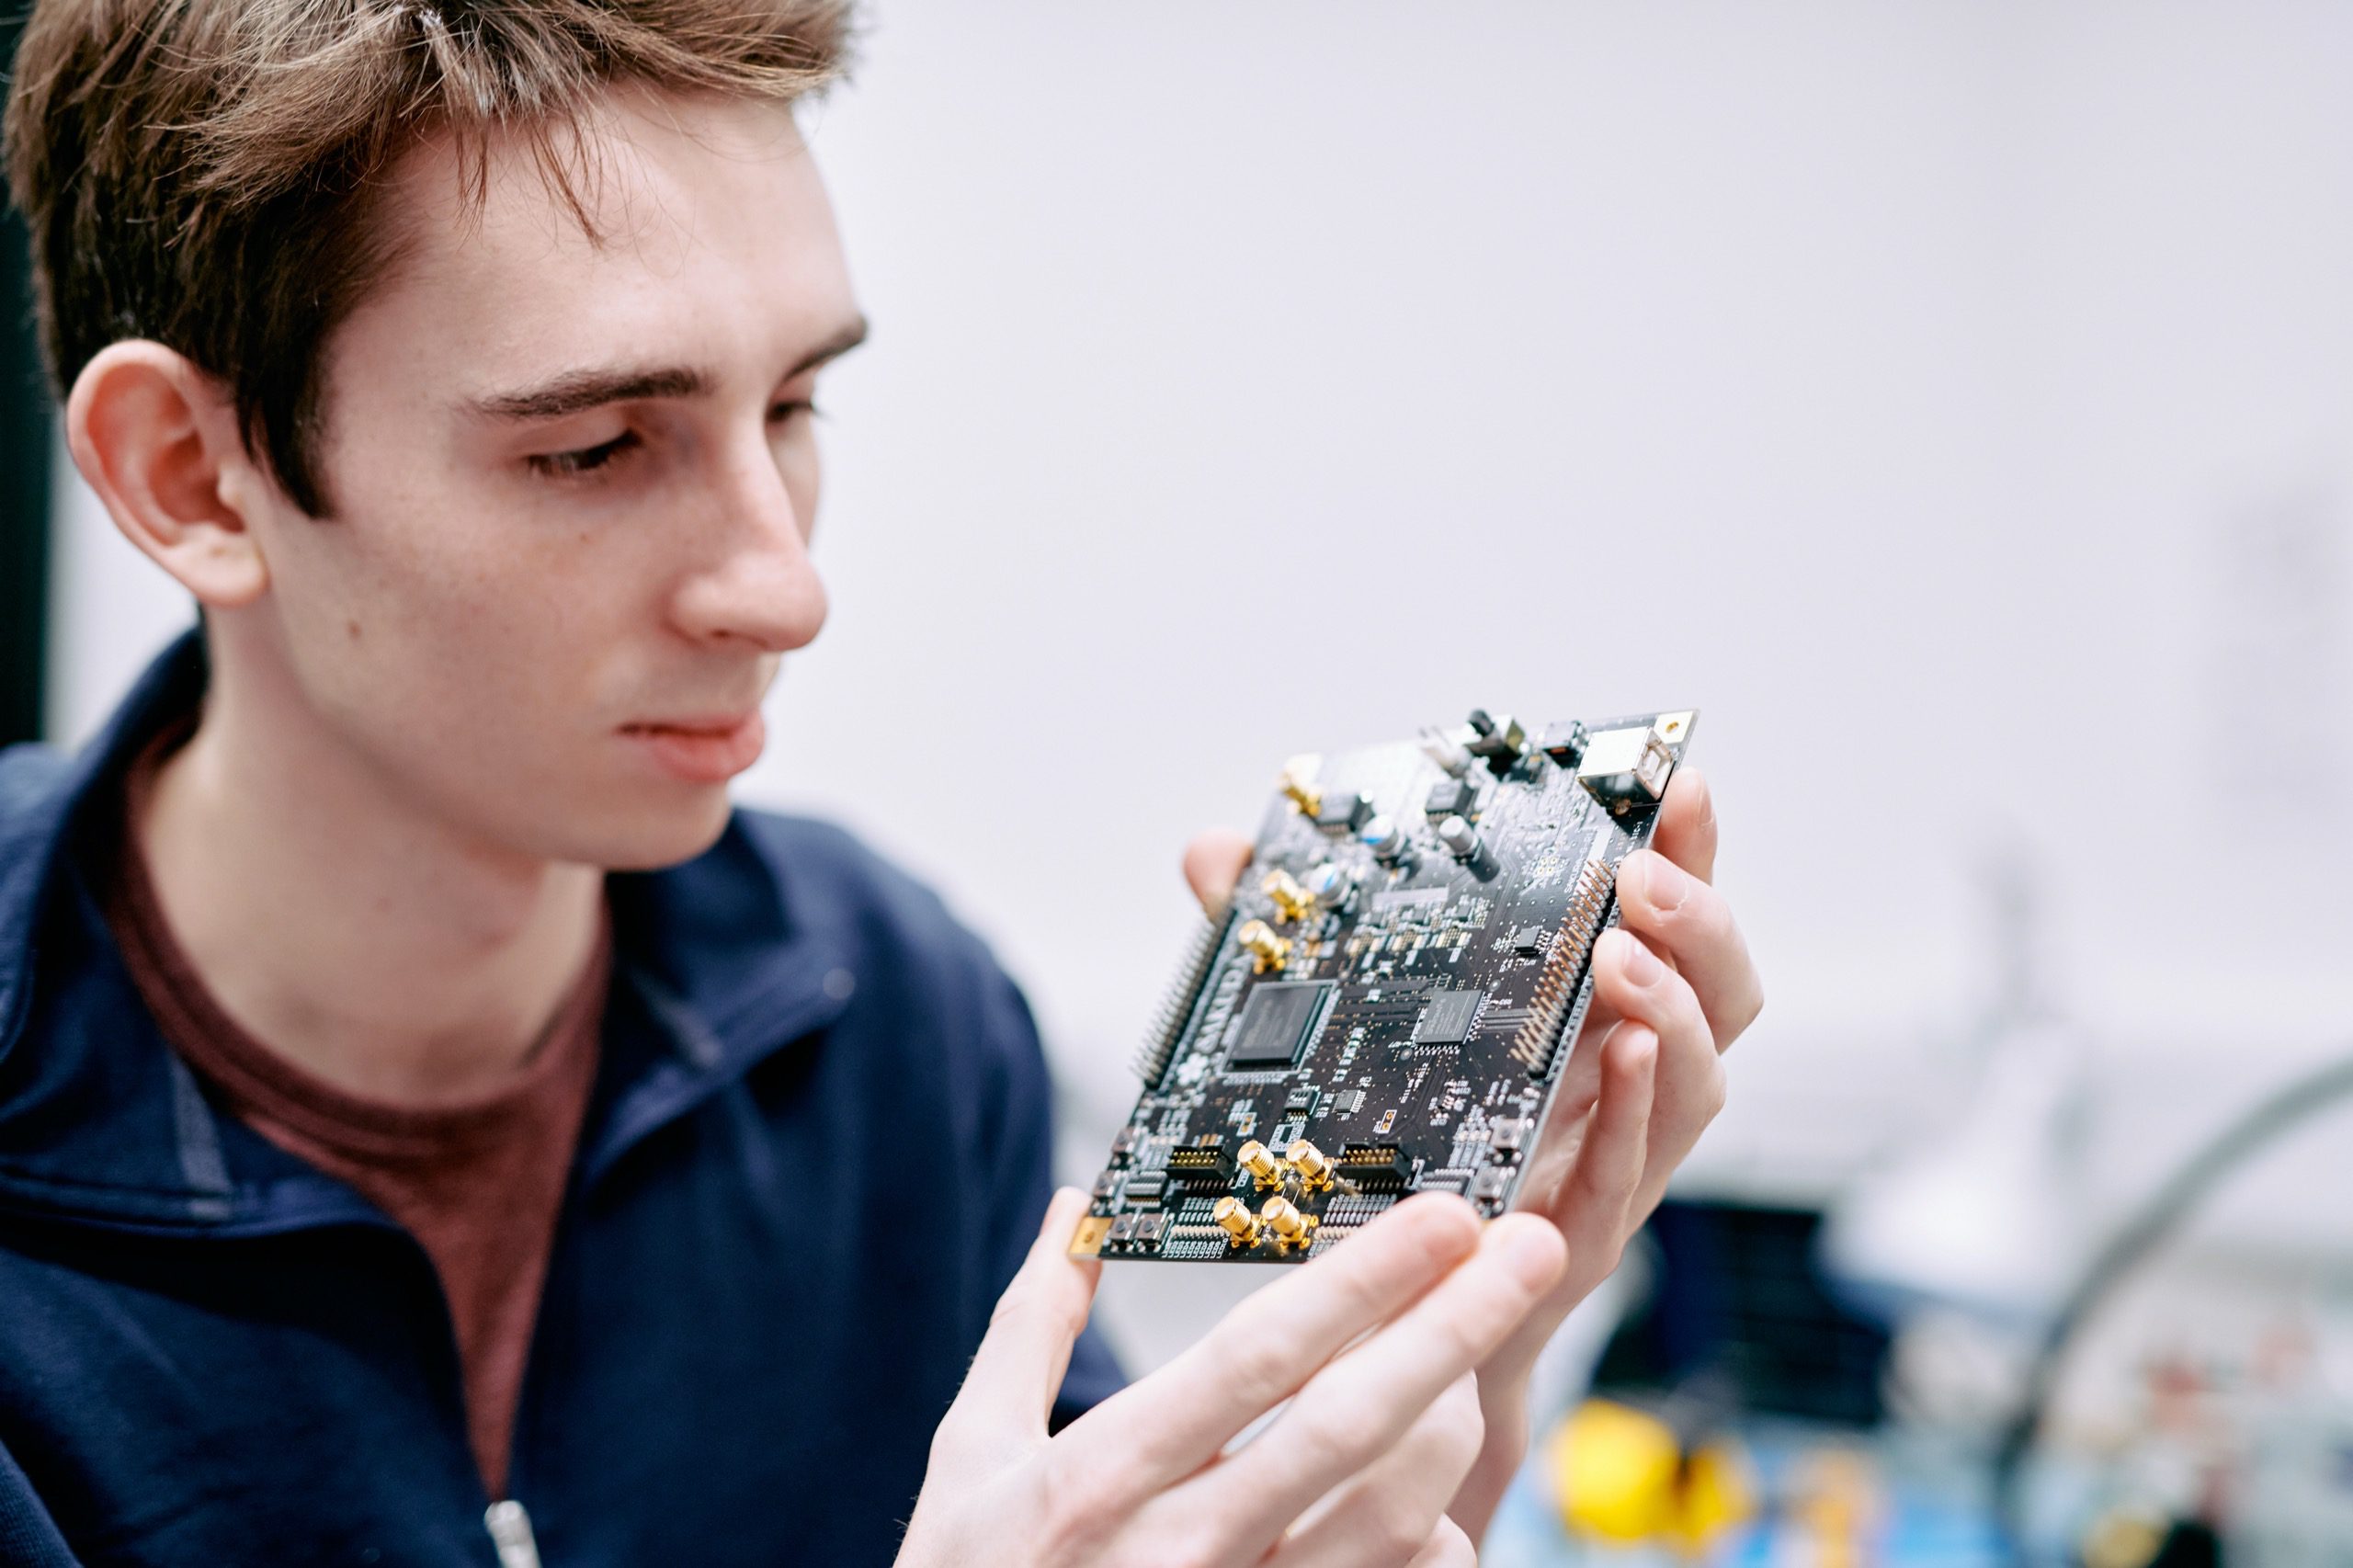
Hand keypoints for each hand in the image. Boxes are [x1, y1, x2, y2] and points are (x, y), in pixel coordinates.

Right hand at [897, 1188, 1566, 1567]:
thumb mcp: (972, 1455)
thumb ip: (1029, 1327)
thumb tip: (1075, 1210)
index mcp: (1102, 1476)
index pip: (1258, 1359)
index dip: (1361, 1282)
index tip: (1441, 1217)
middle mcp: (1179, 1551)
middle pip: (1354, 1429)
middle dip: (1455, 1330)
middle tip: (1528, 1253)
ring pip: (1394, 1521)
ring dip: (1448, 1430)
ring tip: (1465, 1365)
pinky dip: (1429, 1537)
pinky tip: (1424, 1498)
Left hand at [1181, 765, 1762, 1540]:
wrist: (1375, 1334)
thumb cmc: (1379, 1173)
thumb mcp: (1323, 1033)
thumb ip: (1285, 946)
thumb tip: (1217, 852)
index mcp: (1572, 1019)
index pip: (1656, 920)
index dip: (1683, 848)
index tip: (1677, 778)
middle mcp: (1611, 1083)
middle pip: (1717, 991)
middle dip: (1698, 920)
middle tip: (1644, 875)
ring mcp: (1606, 1161)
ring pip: (1702, 1079)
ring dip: (1680, 1006)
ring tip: (1626, 958)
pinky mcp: (1576, 1236)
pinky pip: (1632, 1173)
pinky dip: (1641, 1110)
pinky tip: (1629, 1056)